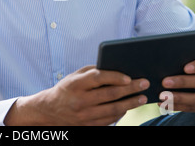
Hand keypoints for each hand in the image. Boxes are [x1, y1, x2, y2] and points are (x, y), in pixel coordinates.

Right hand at [4, 65, 148, 125]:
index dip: (115, 77)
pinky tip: (129, 106)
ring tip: (141, 97)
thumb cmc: (67, 88)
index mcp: (75, 84)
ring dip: (130, 103)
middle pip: (110, 94)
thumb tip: (117, 69)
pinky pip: (109, 120)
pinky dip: (121, 113)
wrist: (51, 110)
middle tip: (143, 83)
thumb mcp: (75, 76)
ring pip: (113, 110)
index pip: (98, 78)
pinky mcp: (88, 125)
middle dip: (130, 89)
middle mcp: (80, 100)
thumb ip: (93, 71)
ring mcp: (84, 115)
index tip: (129, 77)